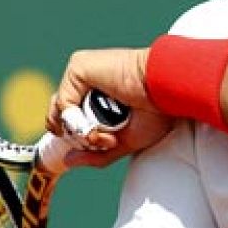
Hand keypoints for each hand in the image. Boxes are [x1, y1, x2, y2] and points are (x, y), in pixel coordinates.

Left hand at [47, 47, 174, 163]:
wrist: (166, 91)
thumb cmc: (157, 110)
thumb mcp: (126, 140)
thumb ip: (97, 152)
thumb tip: (69, 160)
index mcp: (100, 92)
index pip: (71, 117)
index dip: (80, 136)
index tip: (102, 142)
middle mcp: (88, 80)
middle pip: (61, 116)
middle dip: (80, 137)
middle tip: (107, 139)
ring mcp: (82, 72)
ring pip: (60, 112)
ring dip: (81, 132)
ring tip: (106, 132)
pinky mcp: (79, 67)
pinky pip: (62, 103)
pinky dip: (76, 120)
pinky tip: (97, 122)